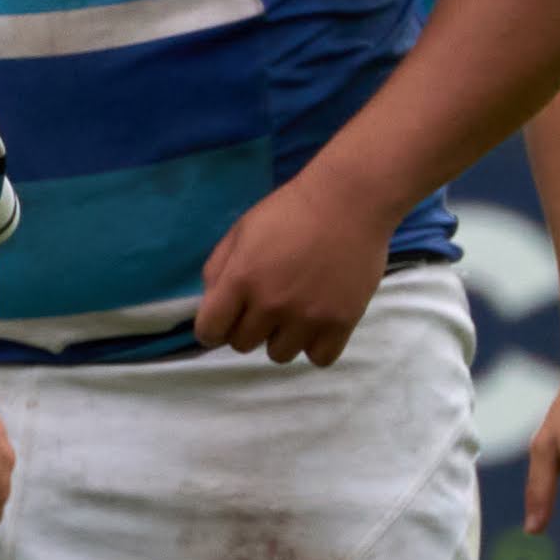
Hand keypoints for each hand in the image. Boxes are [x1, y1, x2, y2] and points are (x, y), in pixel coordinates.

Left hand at [194, 170, 401, 366]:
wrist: (349, 201)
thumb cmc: (290, 212)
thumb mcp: (240, 232)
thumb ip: (218, 271)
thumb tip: (211, 306)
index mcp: (240, 280)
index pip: (210, 332)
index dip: (213, 327)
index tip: (226, 317)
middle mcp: (271, 304)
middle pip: (243, 344)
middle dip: (248, 327)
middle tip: (267, 303)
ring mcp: (307, 316)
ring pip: (279, 355)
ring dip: (282, 337)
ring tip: (296, 310)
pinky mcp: (341, 322)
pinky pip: (319, 358)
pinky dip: (316, 345)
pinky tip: (318, 322)